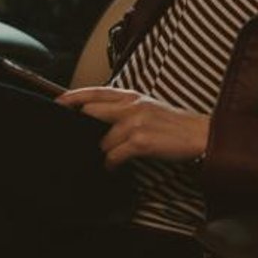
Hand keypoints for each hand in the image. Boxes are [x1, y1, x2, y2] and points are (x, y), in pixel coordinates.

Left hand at [56, 87, 210, 168]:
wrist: (200, 134)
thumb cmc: (174, 124)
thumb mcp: (148, 106)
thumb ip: (125, 107)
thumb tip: (100, 115)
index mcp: (132, 95)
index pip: (95, 91)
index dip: (72, 96)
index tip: (57, 103)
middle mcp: (131, 106)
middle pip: (91, 111)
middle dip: (81, 126)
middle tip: (74, 137)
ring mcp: (135, 123)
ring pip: (102, 140)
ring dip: (103, 151)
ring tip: (107, 158)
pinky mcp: (141, 141)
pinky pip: (113, 155)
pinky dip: (110, 163)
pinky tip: (112, 167)